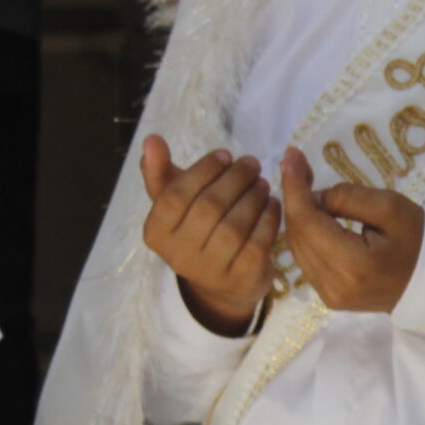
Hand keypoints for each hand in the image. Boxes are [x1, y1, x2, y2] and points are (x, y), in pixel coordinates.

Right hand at [140, 136, 279, 335]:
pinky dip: (268, 219)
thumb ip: (160, 172)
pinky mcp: (239, 279)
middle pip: (208, 208)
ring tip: (263, 182)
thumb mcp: (174, 204)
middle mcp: (178, 255)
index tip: (226, 154)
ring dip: (253, 197)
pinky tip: (273, 204)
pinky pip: (257, 243)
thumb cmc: (196, 231)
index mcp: (156, 233)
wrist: (222, 286)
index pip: (175, 195)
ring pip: (234, 226)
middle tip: (253, 163)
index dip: (203, 170)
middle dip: (235, 179)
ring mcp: (209, 271)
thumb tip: (151, 139)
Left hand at [281, 149, 424, 312]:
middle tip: (296, 164)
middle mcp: (334, 286)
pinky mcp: (329, 297)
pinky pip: (305, 259)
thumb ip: (347, 197)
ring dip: (297, 214)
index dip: (293, 187)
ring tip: (303, 185)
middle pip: (297, 234)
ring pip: (297, 247)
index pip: (307, 221)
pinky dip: (304, 233)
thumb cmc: (417, 239)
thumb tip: (312, 196)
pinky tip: (312, 213)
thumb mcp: (390, 206)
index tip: (290, 155)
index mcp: (353, 264)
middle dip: (293, 197)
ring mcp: (330, 296)